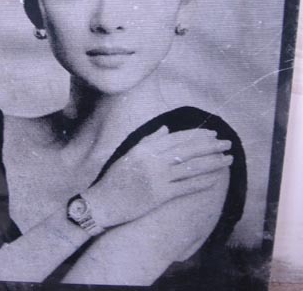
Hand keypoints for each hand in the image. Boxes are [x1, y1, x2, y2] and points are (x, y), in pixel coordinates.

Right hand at [83, 126, 232, 228]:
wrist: (103, 202)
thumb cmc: (115, 178)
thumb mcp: (130, 154)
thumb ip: (149, 141)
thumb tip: (166, 129)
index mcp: (146, 148)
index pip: (177, 138)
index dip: (196, 136)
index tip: (212, 134)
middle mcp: (153, 160)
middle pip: (188, 150)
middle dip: (210, 146)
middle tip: (227, 143)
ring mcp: (157, 178)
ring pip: (191, 168)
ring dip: (212, 163)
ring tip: (228, 159)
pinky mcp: (159, 195)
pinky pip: (185, 187)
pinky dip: (201, 182)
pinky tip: (214, 179)